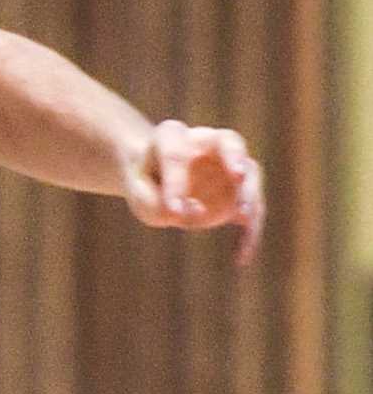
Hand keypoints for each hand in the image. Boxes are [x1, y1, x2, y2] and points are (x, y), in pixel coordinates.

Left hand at [122, 119, 263, 264]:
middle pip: (230, 142)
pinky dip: (249, 232)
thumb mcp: (139, 194)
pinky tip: (240, 256)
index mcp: (173, 136)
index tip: (172, 210)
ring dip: (249, 195)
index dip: (176, 181)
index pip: (176, 154)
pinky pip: (253, 208)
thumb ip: (156, 202)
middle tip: (239, 175)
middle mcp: (208, 144)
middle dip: (235, 158)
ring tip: (245, 216)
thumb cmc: (147, 183)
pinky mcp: (240, 191)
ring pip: (250, 174)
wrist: (156, 180)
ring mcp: (230, 165)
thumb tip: (193, 213)